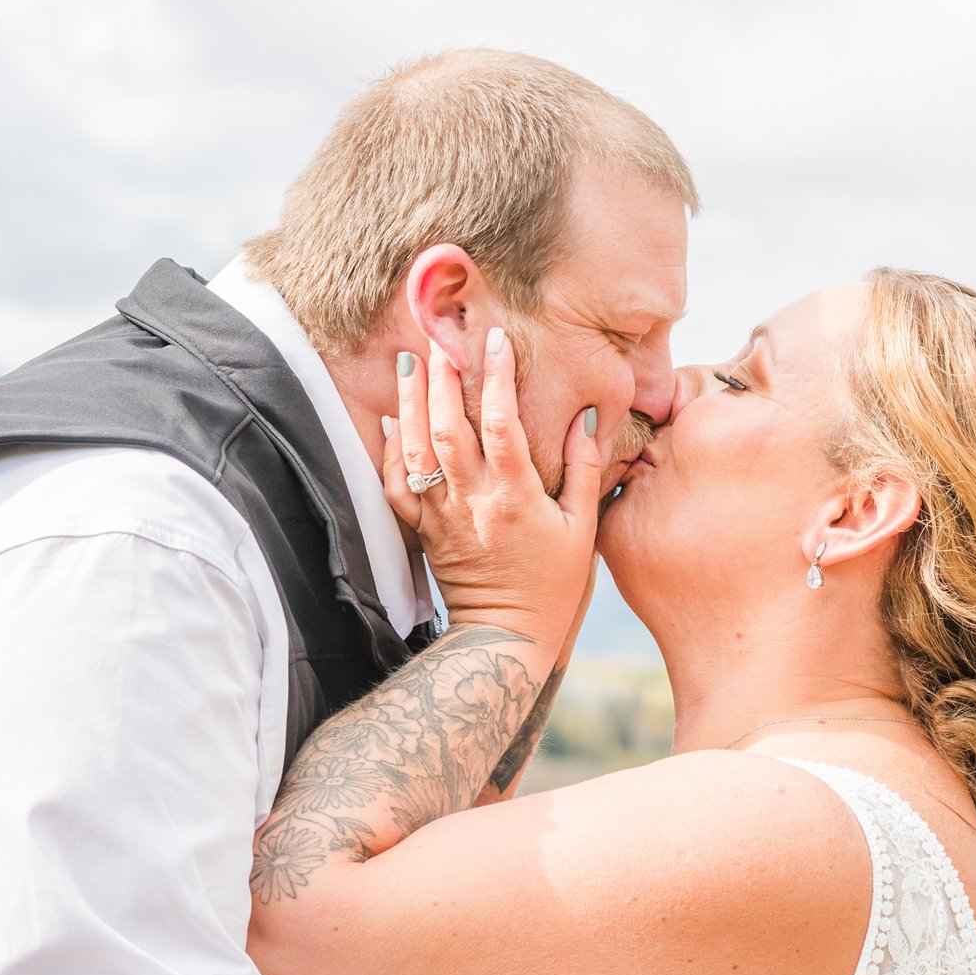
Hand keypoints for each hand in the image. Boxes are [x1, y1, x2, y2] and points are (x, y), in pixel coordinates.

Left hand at [383, 328, 604, 651]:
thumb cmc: (553, 586)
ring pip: (416, 448)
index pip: (502, 424)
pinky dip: (390, 450)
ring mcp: (442, 515)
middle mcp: (472, 501)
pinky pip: (397, 484)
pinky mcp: (423, 530)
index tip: (495, 340)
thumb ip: (585, 471)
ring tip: (409, 361)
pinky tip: (390, 420)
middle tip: (440, 336)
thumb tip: (582, 419)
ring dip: (410, 401)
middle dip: (442, 377)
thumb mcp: (582, 529)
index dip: (496, 378)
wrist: (505, 637)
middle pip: (448, 427)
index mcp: (514, 497)